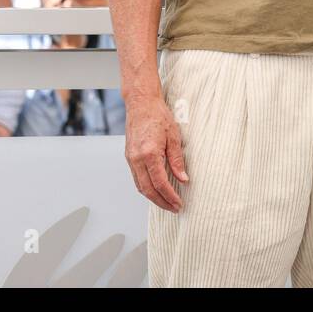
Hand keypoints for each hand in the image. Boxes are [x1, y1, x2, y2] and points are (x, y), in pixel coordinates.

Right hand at [124, 95, 186, 212]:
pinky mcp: (129, 156)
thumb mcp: (173, 137)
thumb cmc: (158, 115)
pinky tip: (155, 189)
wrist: (141, 103)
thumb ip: (177, 160)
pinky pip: (136, 178)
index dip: (170, 196)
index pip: (160, 183)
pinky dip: (146, 187)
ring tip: (166, 202)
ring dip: (153, 197)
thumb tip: (183, 179)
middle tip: (174, 208)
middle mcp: (137, 158)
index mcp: (149, 154)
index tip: (178, 203)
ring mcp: (131, 158)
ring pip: (140, 186)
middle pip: (148, 189)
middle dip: (161, 202)